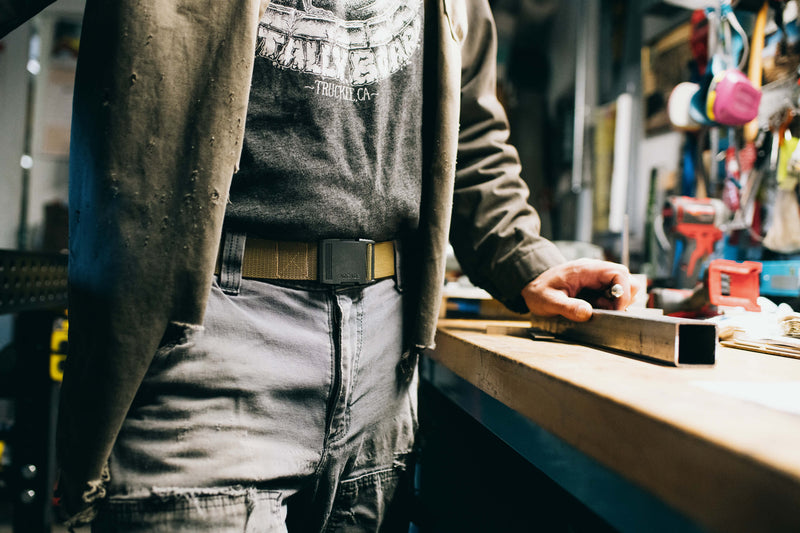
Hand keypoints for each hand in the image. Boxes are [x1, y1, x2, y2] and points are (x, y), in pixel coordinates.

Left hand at [521, 259, 637, 321]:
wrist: (531, 285)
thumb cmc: (538, 290)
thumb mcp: (548, 301)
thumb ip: (567, 307)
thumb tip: (587, 313)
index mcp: (586, 269)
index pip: (619, 273)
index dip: (623, 292)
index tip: (616, 310)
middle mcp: (595, 271)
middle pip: (626, 279)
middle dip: (623, 298)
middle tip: (607, 312)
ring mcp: (596, 278)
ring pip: (622, 287)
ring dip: (616, 302)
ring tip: (598, 311)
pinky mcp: (596, 287)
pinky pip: (612, 294)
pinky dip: (610, 304)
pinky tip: (596, 310)